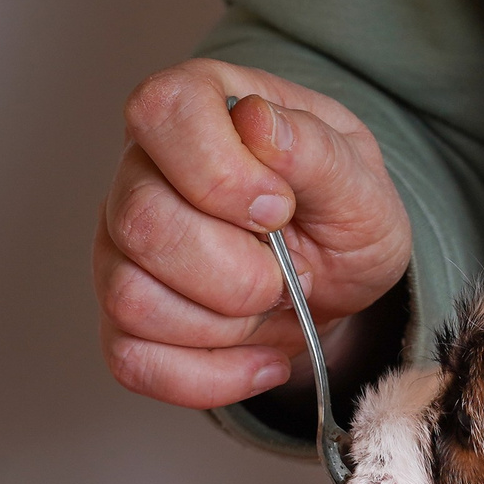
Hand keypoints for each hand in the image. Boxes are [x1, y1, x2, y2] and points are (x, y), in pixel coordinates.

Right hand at [94, 58, 411, 408]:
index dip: (222, 174)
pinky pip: (134, 359)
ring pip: (132, 297)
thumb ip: (317, 151)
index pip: (161, 111)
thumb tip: (259, 124)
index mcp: (199, 108)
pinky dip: (213, 375)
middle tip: (291, 273)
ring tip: (276, 307)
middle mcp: (142, 171)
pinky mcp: (123, 315)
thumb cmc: (344, 213)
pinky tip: (262, 357)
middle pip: (142, 223)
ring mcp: (121, 246)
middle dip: (240, 272)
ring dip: (229, 324)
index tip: (280, 207)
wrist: (342, 278)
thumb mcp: (362, 181)